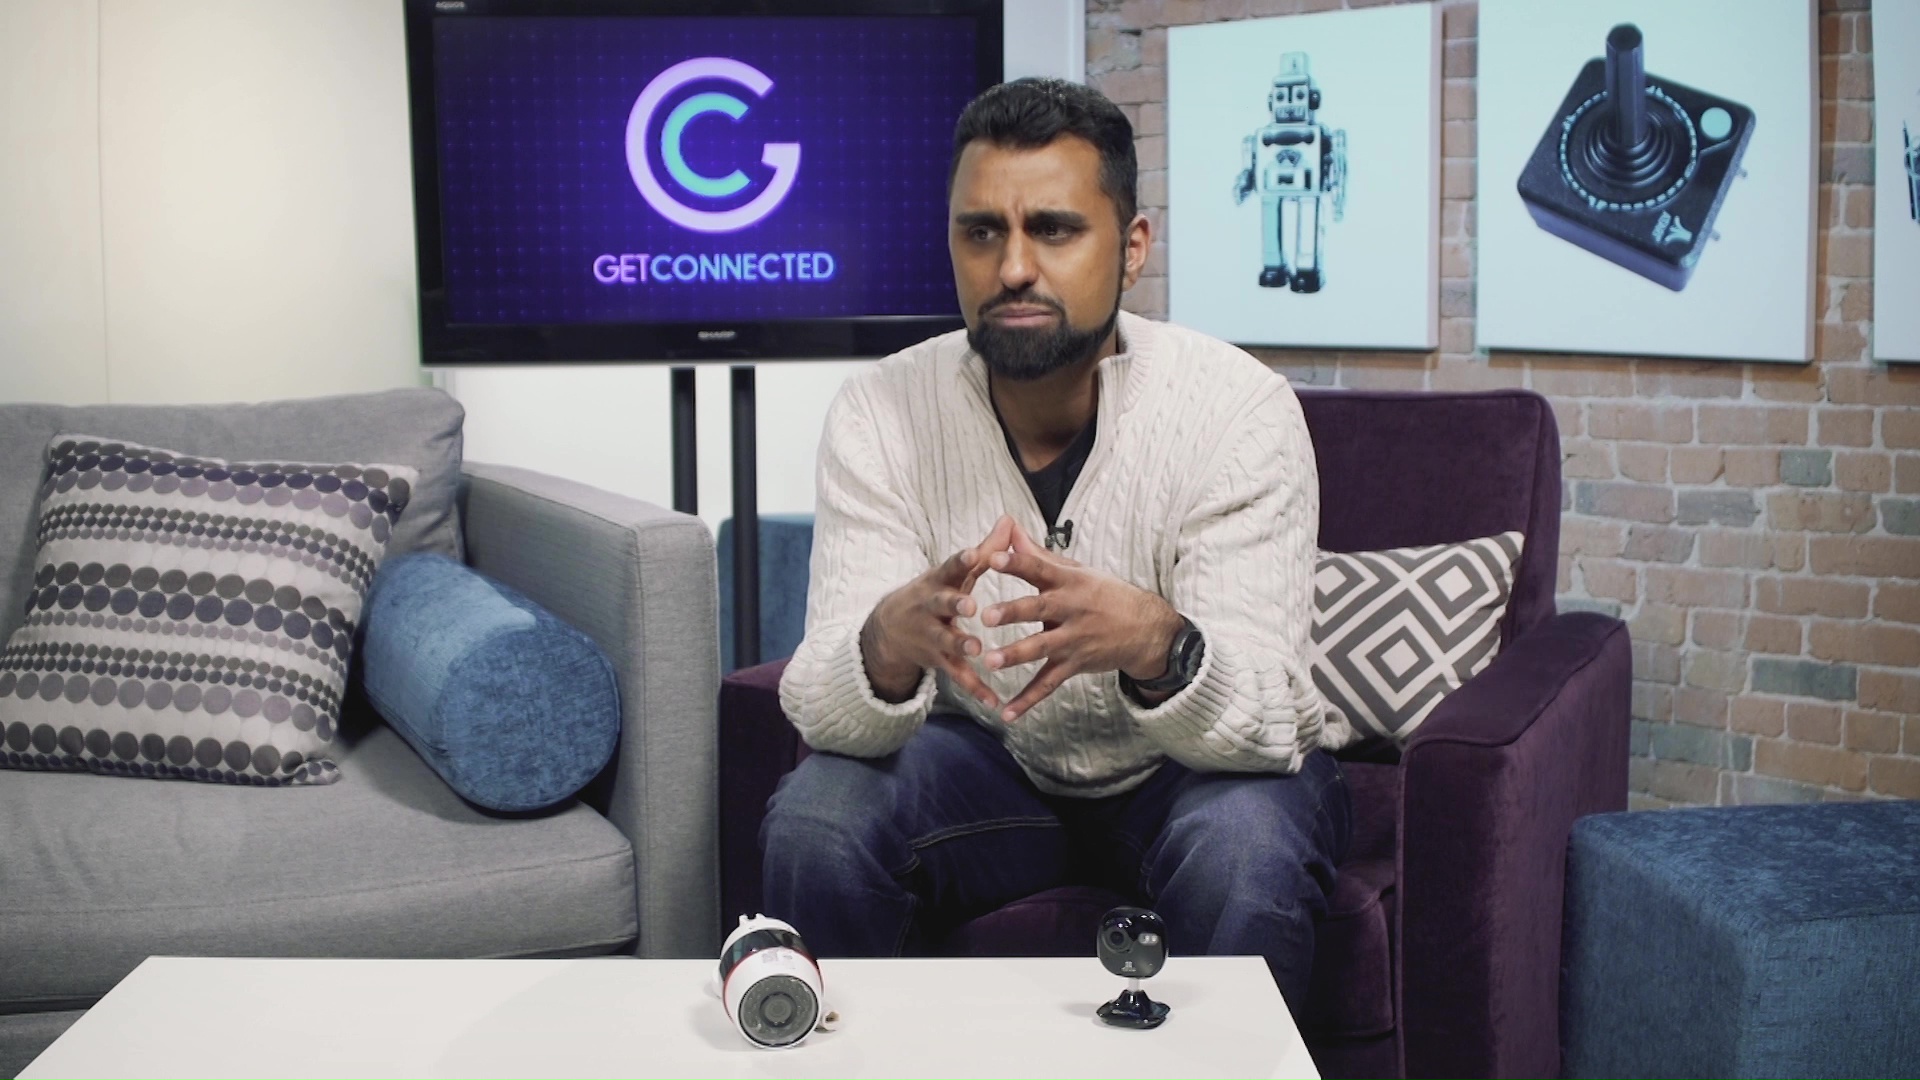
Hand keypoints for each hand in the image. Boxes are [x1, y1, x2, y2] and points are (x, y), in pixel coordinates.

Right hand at [859, 515, 1016, 706]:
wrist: (890, 629)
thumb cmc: (936, 593)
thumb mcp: (954, 572)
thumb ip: (986, 550)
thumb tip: (1009, 520)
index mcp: (939, 582)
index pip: (950, 567)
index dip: (961, 560)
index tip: (975, 553)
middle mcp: (931, 608)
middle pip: (942, 604)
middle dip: (954, 604)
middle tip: (970, 605)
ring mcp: (931, 635)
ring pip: (946, 641)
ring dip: (961, 645)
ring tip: (977, 649)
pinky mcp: (937, 661)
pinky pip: (957, 676)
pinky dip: (976, 689)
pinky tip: (995, 702)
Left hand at [978, 521, 1183, 722]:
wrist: (1146, 630)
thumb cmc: (1103, 594)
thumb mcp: (1075, 570)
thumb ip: (1037, 554)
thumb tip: (1008, 527)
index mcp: (1069, 582)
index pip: (1040, 569)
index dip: (1017, 563)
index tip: (993, 557)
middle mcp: (1071, 610)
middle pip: (1038, 609)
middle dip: (1012, 612)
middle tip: (985, 615)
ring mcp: (1073, 640)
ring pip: (1041, 649)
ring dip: (1015, 656)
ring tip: (990, 662)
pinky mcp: (1074, 665)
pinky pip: (1048, 685)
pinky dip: (1027, 701)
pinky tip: (1006, 714)